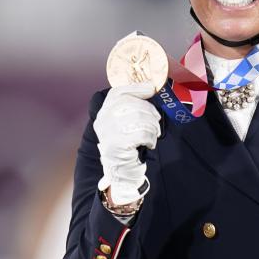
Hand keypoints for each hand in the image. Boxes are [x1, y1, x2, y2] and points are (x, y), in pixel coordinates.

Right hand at [93, 81, 161, 203]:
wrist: (122, 171)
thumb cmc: (129, 144)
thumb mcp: (128, 123)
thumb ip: (134, 107)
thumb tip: (150, 87)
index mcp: (104, 112)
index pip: (118, 93)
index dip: (136, 88)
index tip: (151, 89)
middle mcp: (102, 120)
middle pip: (132, 104)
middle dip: (150, 112)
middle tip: (156, 122)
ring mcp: (107, 133)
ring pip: (138, 118)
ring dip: (152, 126)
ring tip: (153, 134)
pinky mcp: (116, 145)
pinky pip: (141, 134)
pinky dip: (151, 138)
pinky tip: (149, 143)